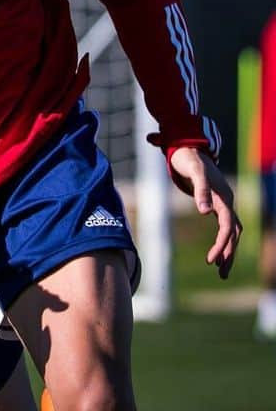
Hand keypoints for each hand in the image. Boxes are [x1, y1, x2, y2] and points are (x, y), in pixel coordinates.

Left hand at [169, 147, 242, 279]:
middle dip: (228, 254)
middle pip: (234, 233)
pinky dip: (223, 241)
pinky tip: (216, 253)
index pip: (228, 226)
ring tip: (220, 271)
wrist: (188, 147)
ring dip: (228, 250)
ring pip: (232, 232)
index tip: (211, 260)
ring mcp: (224, 203)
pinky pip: (225, 227)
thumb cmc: (188, 159)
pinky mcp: (217, 204)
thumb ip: (200, 189)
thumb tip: (204, 212)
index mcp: (224, 197)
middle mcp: (227, 201)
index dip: (222, 243)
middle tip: (221, 274)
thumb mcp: (193, 171)